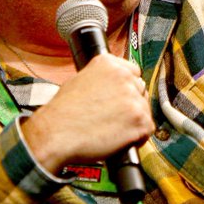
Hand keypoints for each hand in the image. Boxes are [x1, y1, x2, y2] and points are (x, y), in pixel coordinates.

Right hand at [21, 53, 153, 168]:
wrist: (56, 134)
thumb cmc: (61, 113)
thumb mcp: (79, 80)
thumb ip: (101, 79)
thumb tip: (110, 86)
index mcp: (109, 64)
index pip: (133, 72)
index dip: (127, 88)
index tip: (121, 98)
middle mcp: (124, 77)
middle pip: (140, 90)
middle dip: (131, 104)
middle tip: (115, 117)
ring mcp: (133, 98)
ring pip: (145, 110)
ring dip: (134, 121)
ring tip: (113, 129)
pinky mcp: (139, 120)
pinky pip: (148, 129)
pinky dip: (138, 137)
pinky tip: (121, 139)